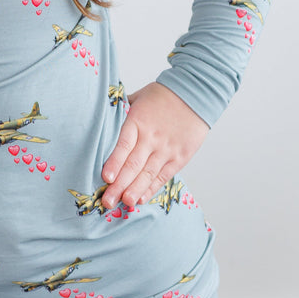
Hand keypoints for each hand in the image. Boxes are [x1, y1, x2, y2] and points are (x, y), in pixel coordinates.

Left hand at [101, 83, 209, 209]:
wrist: (195, 94)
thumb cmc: (163, 95)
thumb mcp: (139, 97)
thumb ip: (122, 110)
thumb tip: (103, 118)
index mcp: (138, 121)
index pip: (124, 145)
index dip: (114, 163)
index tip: (105, 178)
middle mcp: (152, 137)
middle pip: (133, 164)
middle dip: (119, 185)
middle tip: (107, 201)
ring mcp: (166, 149)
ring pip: (148, 173)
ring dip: (135, 190)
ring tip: (124, 203)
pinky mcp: (179, 157)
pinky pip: (163, 175)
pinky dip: (152, 188)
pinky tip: (141, 198)